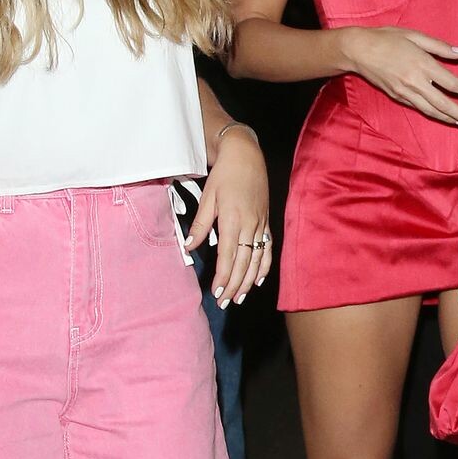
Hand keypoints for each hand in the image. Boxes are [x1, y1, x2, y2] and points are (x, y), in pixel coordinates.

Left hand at [186, 127, 272, 303]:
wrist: (247, 155)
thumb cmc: (225, 175)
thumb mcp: (208, 197)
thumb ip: (200, 224)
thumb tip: (189, 247)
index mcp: (233, 219)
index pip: (228, 255)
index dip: (223, 277)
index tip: (217, 293)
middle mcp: (250, 225)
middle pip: (244, 263)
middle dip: (234, 286)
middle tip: (225, 303)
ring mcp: (261, 225)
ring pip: (257, 260)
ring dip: (249, 282)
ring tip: (240, 298)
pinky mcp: (266, 222)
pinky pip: (268, 249)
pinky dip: (264, 267)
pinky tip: (259, 280)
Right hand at [343, 27, 457, 130]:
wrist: (358, 51)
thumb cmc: (387, 38)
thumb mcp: (415, 35)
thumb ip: (440, 46)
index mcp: (422, 64)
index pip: (450, 83)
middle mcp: (415, 82)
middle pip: (444, 103)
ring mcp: (405, 92)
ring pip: (432, 110)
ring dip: (451, 120)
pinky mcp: (398, 97)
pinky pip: (421, 109)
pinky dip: (435, 115)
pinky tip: (446, 118)